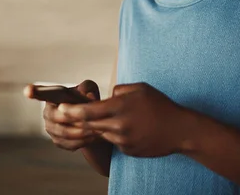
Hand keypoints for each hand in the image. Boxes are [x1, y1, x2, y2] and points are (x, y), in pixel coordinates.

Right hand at [41, 80, 101, 150]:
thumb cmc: (87, 100)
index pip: (45, 93)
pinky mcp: (57, 140)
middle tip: (96, 120)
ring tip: (98, 130)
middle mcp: (48, 111)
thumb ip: (88, 88)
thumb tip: (88, 95)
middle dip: (78, 119)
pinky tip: (92, 137)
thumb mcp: (90, 90)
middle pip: (60, 117)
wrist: (91, 122)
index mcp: (54, 95)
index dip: (36, 92)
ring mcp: (50, 127)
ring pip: (65, 132)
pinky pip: (69, 144)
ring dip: (83, 132)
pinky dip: (82, 142)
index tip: (28, 91)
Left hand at [58, 83, 190, 156]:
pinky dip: (113, 134)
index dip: (71, 111)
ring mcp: (123, 140)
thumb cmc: (160, 105)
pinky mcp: (127, 150)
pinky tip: (126, 128)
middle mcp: (118, 126)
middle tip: (65, 115)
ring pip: (100, 133)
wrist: (179, 130)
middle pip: (89, 125)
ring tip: (104, 117)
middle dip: (76, 120)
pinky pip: (113, 141)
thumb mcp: (140, 89)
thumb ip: (119, 90)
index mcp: (120, 108)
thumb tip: (107, 95)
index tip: (60, 108)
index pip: (88, 111)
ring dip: (97, 127)